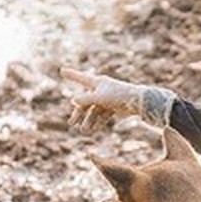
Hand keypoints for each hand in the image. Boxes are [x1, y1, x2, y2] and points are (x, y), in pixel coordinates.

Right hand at [60, 68, 174, 130]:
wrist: (138, 102)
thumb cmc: (119, 96)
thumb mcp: (100, 98)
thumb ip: (86, 99)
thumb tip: (73, 101)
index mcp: (97, 82)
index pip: (80, 78)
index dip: (71, 75)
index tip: (62, 70)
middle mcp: (101, 89)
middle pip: (86, 100)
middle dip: (79, 112)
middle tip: (71, 123)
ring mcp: (108, 98)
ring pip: (94, 110)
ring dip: (89, 120)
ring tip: (84, 131)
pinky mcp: (114, 106)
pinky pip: (103, 114)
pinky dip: (98, 122)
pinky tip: (93, 130)